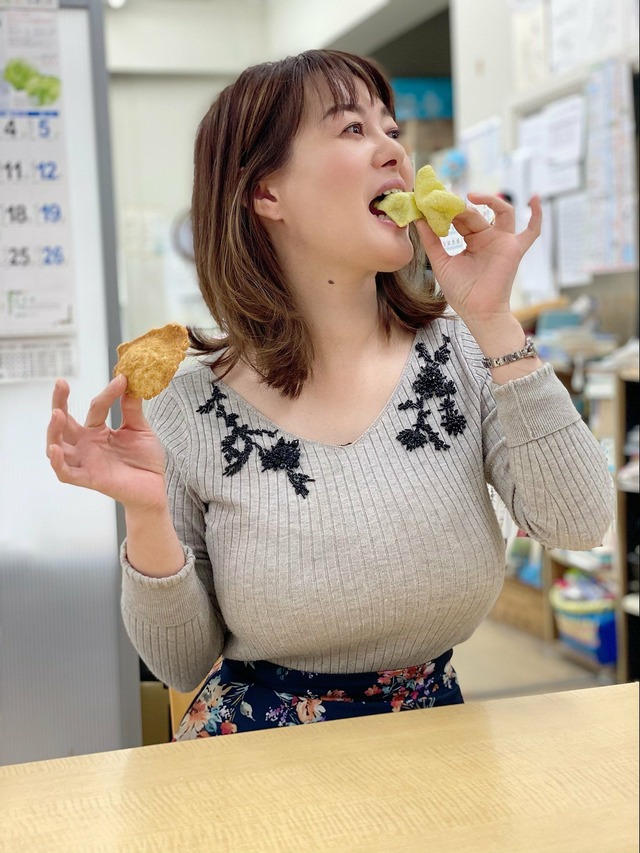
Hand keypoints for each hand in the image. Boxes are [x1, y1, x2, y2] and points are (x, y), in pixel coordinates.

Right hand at [46, 375, 167, 512]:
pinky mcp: (88, 478)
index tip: (122, 379)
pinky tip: (56, 449)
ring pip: (57, 446)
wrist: (155, 487)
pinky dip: (58, 462)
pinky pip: (65, 472)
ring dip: (54, 430)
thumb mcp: (140, 429)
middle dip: (59, 402)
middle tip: (61, 383)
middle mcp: (86, 444)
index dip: (108, 393)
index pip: (97, 407)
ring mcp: (85, 461)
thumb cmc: (145, 460)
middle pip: (64, 423)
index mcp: (98, 431)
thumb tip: (129, 381)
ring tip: (57, 414)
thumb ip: (131, 409)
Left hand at [416, 194, 541, 323]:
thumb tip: (419, 219)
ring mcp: (502, 241)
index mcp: (471, 240)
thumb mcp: (441, 262)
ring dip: (489, 200)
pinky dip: (537, 215)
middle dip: (459, 207)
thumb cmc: (461, 292)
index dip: (447, 209)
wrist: (478, 312)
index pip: (459, 218)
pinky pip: (532, 231)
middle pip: (475, 213)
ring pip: (501, 211)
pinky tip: (535, 198)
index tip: (432, 199)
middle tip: (444, 200)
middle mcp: (488, 237)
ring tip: (470, 197)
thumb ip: (431, 241)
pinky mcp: (515, 249)